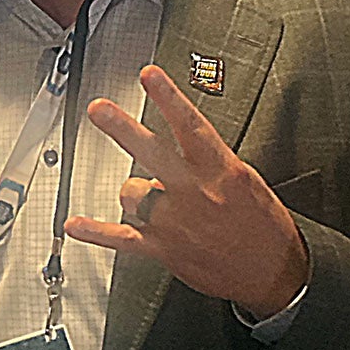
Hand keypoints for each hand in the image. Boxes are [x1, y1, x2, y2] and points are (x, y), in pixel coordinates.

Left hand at [65, 65, 309, 315]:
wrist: (274, 274)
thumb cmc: (263, 226)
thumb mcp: (247, 180)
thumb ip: (209, 160)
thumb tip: (181, 142)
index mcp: (221, 171)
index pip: (191, 126)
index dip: (168, 98)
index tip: (149, 75)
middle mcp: (195, 193)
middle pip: (152, 153)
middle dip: (123, 129)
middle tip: (100, 110)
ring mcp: (175, 222)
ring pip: (131, 192)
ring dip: (134, 192)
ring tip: (153, 199)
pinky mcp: (164, 249)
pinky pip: (122, 238)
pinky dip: (96, 232)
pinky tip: (75, 224)